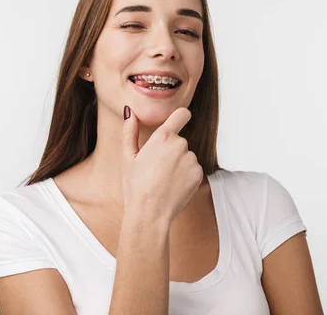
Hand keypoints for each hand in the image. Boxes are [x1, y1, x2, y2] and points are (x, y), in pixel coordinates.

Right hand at [121, 106, 203, 223]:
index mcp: (163, 137)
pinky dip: (185, 176)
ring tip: (163, 180)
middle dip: (170, 150)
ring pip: (186, 156)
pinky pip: (193, 169)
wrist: (150, 213)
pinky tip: (172, 186)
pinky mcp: (198, 174)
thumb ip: (130, 132)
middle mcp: (181, 145)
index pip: (182, 114)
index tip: (178, 121)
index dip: (180, 117)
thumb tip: (130, 113)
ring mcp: (192, 160)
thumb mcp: (127, 157)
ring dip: (178, 164)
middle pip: (179, 140)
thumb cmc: (135, 185)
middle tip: (156, 168)